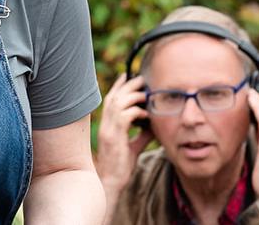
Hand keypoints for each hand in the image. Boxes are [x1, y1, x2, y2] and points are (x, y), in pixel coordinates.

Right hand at [95, 75, 153, 190]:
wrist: (111, 183)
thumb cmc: (120, 167)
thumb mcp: (133, 147)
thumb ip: (141, 134)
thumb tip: (153, 125)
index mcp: (107, 125)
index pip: (111, 99)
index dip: (119, 86)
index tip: (129, 75)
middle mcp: (105, 124)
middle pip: (114, 96)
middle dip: (128, 85)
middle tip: (142, 78)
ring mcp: (107, 130)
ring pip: (118, 103)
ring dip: (133, 96)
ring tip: (146, 94)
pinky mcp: (113, 137)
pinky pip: (125, 116)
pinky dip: (136, 111)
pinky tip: (146, 114)